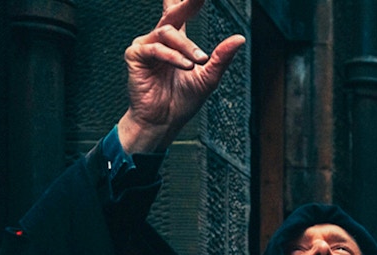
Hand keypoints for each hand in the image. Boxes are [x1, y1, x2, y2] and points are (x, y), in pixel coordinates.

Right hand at [117, 0, 244, 153]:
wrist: (164, 121)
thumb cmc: (183, 100)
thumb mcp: (208, 78)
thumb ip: (221, 57)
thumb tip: (240, 38)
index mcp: (177, 41)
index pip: (181, 12)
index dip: (189, 1)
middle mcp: (160, 39)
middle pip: (174, 13)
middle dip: (187, 3)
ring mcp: (146, 46)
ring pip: (168, 33)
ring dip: (187, 46)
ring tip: (199, 60)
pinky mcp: (135, 56)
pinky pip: (155, 49)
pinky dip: (173, 57)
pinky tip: (185, 65)